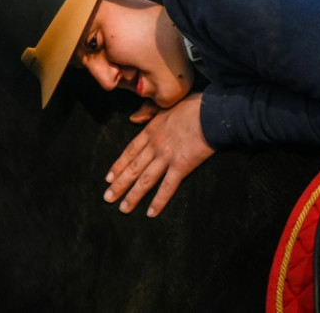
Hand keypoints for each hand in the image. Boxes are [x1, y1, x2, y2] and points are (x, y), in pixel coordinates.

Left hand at [104, 93, 213, 216]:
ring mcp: (166, 156)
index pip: (129, 152)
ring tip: (123, 209)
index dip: (118, 166)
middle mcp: (154, 146)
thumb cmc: (193, 106)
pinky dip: (158, 201)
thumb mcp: (165, 107)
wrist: (212, 112)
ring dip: (133, 196)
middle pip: (133, 168)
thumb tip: (135, 118)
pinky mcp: (181, 166)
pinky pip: (167, 187)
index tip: (108, 178)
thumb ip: (149, 114)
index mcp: (150, 131)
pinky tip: (150, 213)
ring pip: (145, 180)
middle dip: (119, 185)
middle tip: (107, 198)